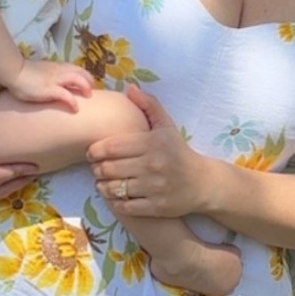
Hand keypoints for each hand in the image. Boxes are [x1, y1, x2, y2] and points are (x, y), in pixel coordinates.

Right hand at [8, 57, 94, 111]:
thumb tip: (52, 81)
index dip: (84, 75)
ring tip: (88, 96)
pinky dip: (73, 101)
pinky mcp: (50, 89)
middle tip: (91, 92)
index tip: (87, 84)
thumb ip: (48, 74)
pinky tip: (75, 108)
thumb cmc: (22, 73)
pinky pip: (66, 95)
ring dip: (86, 87)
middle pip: (81, 72)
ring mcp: (55, 80)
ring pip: (78, 79)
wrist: (13, 71)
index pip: (76, 68)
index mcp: (56, 67)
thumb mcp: (40, 71)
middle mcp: (59, 71)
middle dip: (89, 81)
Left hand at [87, 85, 210, 216]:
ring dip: (102, 186)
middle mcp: (154, 164)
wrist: (202, 183)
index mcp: (153, 142)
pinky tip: (114, 195)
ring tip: (102, 182)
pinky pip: (124, 206)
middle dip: (96, 169)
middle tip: (96, 168)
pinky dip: (114, 202)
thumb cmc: (179, 152)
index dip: (95, 151)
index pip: (112, 146)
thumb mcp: (167, 126)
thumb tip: (129, 88)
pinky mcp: (156, 207)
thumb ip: (149, 106)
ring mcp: (155, 187)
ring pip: (114, 188)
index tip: (92, 153)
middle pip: (109, 168)